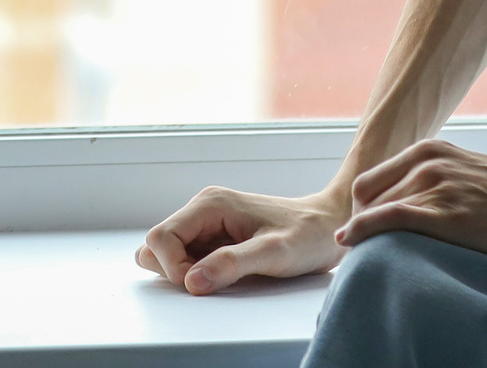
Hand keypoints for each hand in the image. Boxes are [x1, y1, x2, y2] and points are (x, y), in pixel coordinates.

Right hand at [133, 186, 348, 294]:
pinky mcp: (215, 236)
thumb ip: (231, 264)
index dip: (172, 266)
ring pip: (167, 250)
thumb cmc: (307, 235)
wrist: (329, 225)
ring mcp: (208, 222)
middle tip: (211, 281)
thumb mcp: (274, 253)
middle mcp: (203, 209)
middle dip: (172, 269)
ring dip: (182, 271)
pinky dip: (195, 271)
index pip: (160, 236)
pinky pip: (187, 256)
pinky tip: (225, 274)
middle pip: (157, 243)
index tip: (200, 283)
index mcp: (210, 204)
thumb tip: (191, 281)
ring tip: (219, 277)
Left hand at [336, 141, 486, 265]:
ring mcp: (435, 184)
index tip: (363, 233)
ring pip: (373, 209)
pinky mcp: (446, 212)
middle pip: (367, 196)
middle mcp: (427, 161)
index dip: (362, 209)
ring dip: (360, 233)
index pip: (372, 181)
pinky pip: (387, 219)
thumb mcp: (472, 177)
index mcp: (431, 151)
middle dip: (358, 222)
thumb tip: (416, 208)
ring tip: (361, 257)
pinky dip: (363, 232)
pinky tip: (353, 245)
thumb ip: (441, 183)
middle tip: (361, 251)